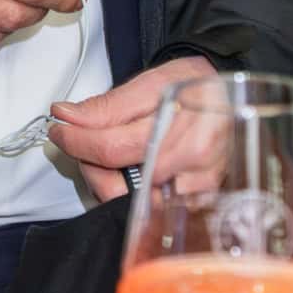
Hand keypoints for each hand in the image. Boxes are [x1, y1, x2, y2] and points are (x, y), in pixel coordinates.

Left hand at [48, 56, 216, 199]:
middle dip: (89, 162)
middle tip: (81, 142)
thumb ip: (110, 104)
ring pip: (134, 203)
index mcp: (183, 120)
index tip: (59, 129)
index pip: (113, 145)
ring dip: (108, 181)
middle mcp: (194, 157)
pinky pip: (153, 212)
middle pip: (120, 181)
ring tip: (106, 157)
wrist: (232, 97)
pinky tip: (129, 173)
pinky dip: (132, 195)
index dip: (77, 140)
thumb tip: (67, 115)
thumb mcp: (154, 80)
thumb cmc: (196, 86)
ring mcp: (200, 185)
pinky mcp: (202, 202)